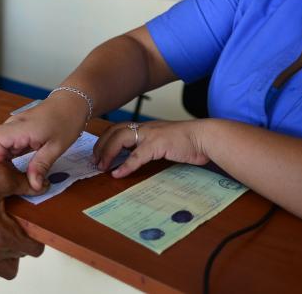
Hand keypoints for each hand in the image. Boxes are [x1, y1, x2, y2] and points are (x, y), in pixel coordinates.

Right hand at [0, 95, 87, 190]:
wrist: (72, 102)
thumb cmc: (67, 121)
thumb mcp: (57, 147)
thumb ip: (41, 166)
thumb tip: (34, 186)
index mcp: (22, 127)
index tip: (5, 174)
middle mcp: (13, 124)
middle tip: (12, 178)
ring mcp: (14, 126)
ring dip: (3, 160)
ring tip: (16, 174)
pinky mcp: (17, 129)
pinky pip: (6, 143)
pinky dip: (9, 155)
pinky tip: (19, 165)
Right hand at [0, 163, 44, 278]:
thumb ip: (24, 184)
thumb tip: (41, 186)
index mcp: (1, 236)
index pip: (34, 250)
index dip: (36, 237)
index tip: (29, 226)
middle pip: (20, 258)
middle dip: (20, 243)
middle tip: (13, 224)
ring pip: (3, 267)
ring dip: (6, 254)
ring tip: (0, 232)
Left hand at [94, 120, 210, 177]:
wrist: (205, 137)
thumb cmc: (189, 142)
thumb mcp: (165, 143)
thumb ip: (151, 148)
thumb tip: (136, 160)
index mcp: (146, 127)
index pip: (119, 128)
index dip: (106, 139)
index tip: (98, 153)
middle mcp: (146, 127)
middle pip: (115, 130)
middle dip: (101, 145)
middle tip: (95, 160)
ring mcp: (151, 134)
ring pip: (120, 138)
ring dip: (108, 152)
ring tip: (101, 166)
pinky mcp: (158, 144)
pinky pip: (136, 156)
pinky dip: (125, 166)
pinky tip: (118, 174)